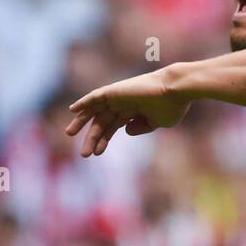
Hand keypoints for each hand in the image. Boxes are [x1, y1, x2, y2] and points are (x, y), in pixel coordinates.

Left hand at [65, 68, 189, 156]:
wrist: (176, 91)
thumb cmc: (173, 106)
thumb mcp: (157, 122)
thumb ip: (141, 127)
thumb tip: (125, 131)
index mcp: (134, 111)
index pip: (113, 127)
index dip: (103, 140)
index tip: (96, 153)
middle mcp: (124, 103)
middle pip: (102, 122)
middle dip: (92, 138)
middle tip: (83, 154)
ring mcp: (119, 96)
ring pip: (96, 110)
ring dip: (82, 121)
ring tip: (69, 134)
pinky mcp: (115, 90)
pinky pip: (95, 96)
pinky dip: (84, 102)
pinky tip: (73, 110)